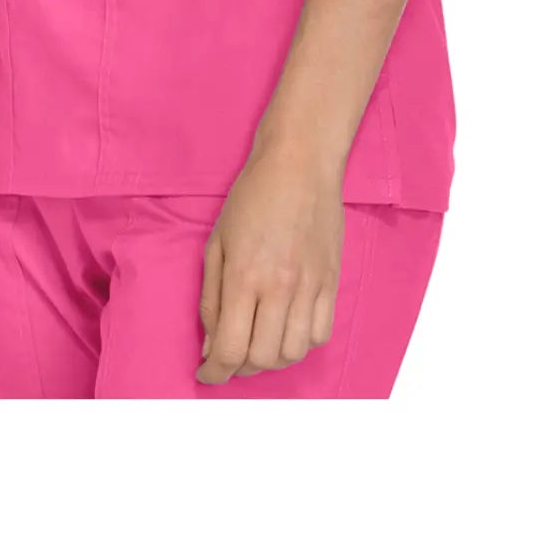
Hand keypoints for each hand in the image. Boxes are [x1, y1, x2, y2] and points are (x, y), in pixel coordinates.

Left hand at [195, 143, 344, 383]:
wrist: (300, 164)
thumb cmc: (252, 197)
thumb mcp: (217, 243)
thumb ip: (212, 298)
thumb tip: (211, 345)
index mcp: (245, 276)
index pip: (231, 349)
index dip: (215, 373)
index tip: (208, 375)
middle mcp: (280, 287)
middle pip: (263, 357)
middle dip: (241, 366)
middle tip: (231, 354)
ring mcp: (311, 285)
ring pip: (294, 352)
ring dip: (272, 358)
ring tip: (259, 343)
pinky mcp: (332, 281)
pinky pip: (321, 333)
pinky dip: (302, 342)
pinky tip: (288, 329)